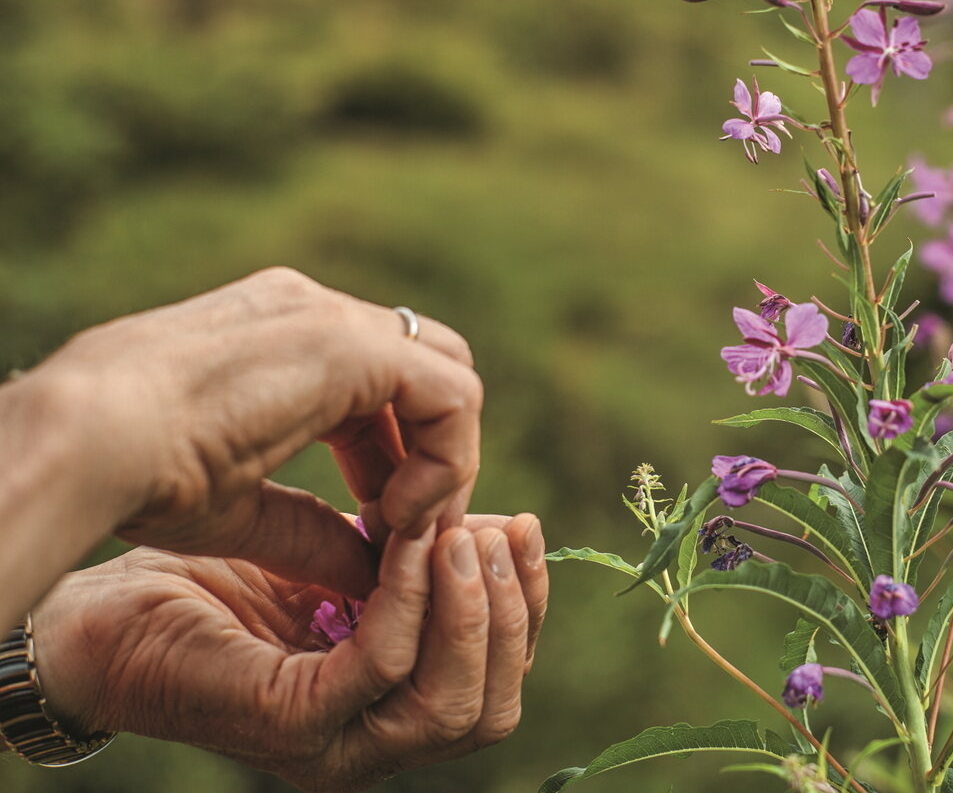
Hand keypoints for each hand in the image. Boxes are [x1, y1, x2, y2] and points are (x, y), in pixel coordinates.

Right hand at [29, 267, 482, 598]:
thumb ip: (310, 530)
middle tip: (408, 527)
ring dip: (444, 460)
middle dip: (430, 451)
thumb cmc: (134, 476)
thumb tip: (370, 572)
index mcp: (280, 336)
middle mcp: (312, 312)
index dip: (396, 456)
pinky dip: (445, 460)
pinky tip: (396, 513)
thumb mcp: (238, 506)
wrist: (85, 441)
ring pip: (448, 375)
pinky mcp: (354, 343)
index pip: (381, 380)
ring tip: (402, 529)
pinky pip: (451, 396)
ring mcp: (333, 318)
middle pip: (429, 366)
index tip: (381, 524)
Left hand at [31, 513, 547, 791]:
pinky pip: (382, 667)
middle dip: (511, 615)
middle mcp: (367, 748)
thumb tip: (492, 528)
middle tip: (494, 530)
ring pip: (451, 708)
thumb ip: (411, 569)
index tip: (520, 528)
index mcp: (387, 718)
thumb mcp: (343, 572)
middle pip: (490, 712)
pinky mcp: (288, 726)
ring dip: (471, 612)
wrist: (104, 618)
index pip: (495, 689)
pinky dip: (409, 601)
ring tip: (459, 536)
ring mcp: (330, 748)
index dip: (525, 611)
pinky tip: (406, 542)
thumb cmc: (219, 591)